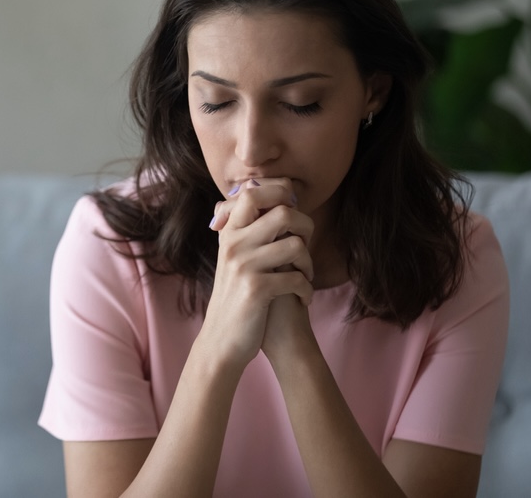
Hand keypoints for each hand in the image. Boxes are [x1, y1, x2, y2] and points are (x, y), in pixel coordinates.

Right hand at [203, 178, 314, 371]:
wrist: (222, 340)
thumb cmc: (236, 296)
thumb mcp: (233, 257)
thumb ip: (245, 227)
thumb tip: (260, 190)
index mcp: (229, 233)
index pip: (252, 192)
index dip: (279, 193)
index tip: (292, 210)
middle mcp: (233, 244)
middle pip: (282, 212)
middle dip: (305, 227)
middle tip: (305, 245)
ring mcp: (243, 266)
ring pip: (296, 245)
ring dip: (308, 263)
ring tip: (304, 276)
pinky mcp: (256, 290)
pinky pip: (296, 277)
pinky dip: (306, 289)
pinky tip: (302, 297)